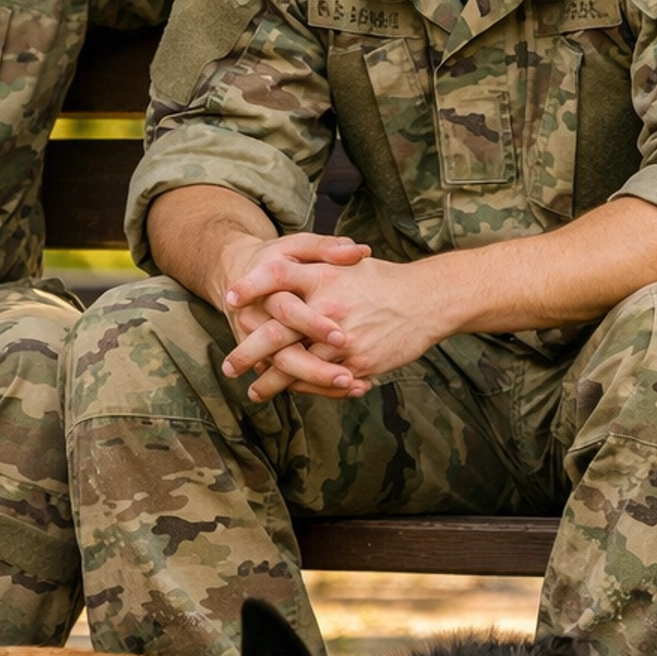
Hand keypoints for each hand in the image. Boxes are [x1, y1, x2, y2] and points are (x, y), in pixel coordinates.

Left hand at [222, 240, 446, 403]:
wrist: (427, 300)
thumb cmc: (382, 280)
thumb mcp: (346, 263)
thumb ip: (313, 264)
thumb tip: (277, 269)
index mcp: (323, 276)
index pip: (276, 276)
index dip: (251, 286)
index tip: (230, 298)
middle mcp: (328, 307)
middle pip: (276, 333)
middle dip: (247, 352)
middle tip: (229, 367)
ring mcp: (342, 339)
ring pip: (296, 366)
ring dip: (272, 382)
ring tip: (255, 392)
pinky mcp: (357, 362)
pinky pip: (324, 381)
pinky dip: (305, 389)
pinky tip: (292, 392)